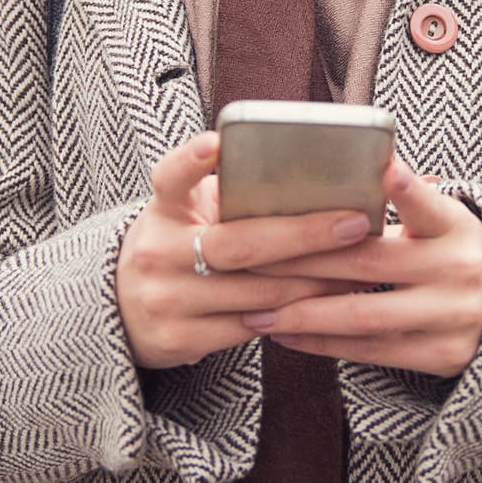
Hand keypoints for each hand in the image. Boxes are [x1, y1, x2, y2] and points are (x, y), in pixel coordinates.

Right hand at [116, 132, 375, 369]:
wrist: (123, 312)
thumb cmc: (181, 247)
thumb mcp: (189, 214)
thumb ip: (231, 195)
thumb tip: (315, 176)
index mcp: (162, 210)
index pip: (170, 177)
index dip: (191, 161)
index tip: (216, 143)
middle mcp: (157, 253)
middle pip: (238, 244)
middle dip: (304, 234)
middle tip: (354, 223)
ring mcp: (164, 300)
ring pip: (256, 292)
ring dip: (315, 281)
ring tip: (358, 266)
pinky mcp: (178, 339)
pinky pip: (252, 327)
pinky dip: (295, 314)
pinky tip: (329, 302)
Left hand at [242, 160, 481, 377]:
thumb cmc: (452, 251)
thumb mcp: (443, 219)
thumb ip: (405, 201)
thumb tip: (351, 166)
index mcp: (455, 227)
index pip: (427, 205)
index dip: (407, 190)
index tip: (385, 170)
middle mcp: (458, 270)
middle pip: (368, 264)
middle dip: (302, 263)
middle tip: (250, 260)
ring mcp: (452, 316)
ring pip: (363, 315)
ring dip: (302, 315)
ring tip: (256, 310)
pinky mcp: (442, 355)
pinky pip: (371, 352)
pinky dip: (324, 344)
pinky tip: (287, 335)